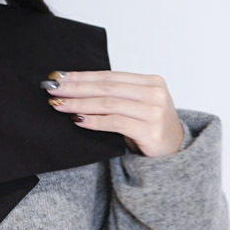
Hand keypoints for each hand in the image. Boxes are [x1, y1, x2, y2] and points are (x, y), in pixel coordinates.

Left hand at [41, 69, 183, 156]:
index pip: (110, 76)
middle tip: (52, 88)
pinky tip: (77, 119)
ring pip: (108, 103)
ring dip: (80, 103)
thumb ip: (117, 96)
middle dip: (76, 87)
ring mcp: (154, 111)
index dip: (83, 75)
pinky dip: (94, 121)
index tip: (59, 77)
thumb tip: (78, 88)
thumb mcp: (137, 107)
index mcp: (151, 82)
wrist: (176, 154)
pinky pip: (115, 122)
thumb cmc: (152, 131)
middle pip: (107, 87)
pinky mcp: (150, 130)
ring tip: (59, 104)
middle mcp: (155, 93)